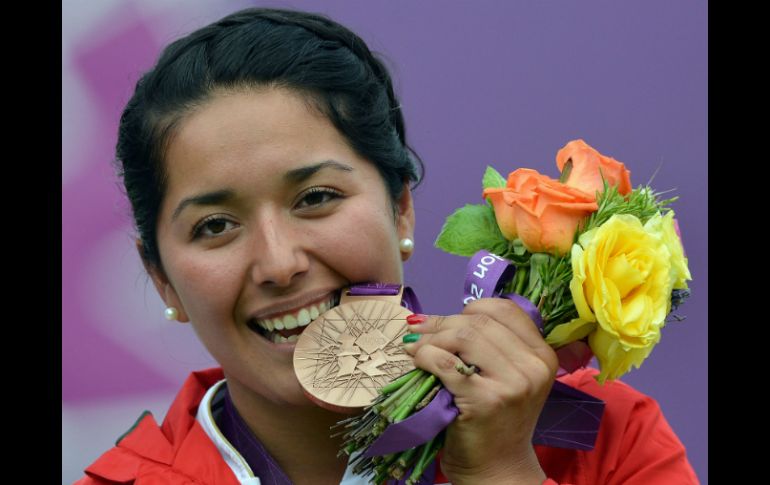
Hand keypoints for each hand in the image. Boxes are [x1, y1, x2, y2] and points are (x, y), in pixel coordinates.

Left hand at [403, 298, 558, 484]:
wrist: (498, 469)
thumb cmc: (498, 421)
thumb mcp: (509, 378)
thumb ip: (491, 346)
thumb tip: (441, 316)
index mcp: (542, 355)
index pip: (505, 310)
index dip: (471, 308)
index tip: (449, 320)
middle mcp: (533, 366)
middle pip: (478, 322)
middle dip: (442, 323)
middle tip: (419, 331)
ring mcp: (511, 384)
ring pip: (462, 337)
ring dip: (431, 338)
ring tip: (414, 346)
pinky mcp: (484, 401)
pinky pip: (446, 363)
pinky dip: (425, 356)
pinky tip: (417, 360)